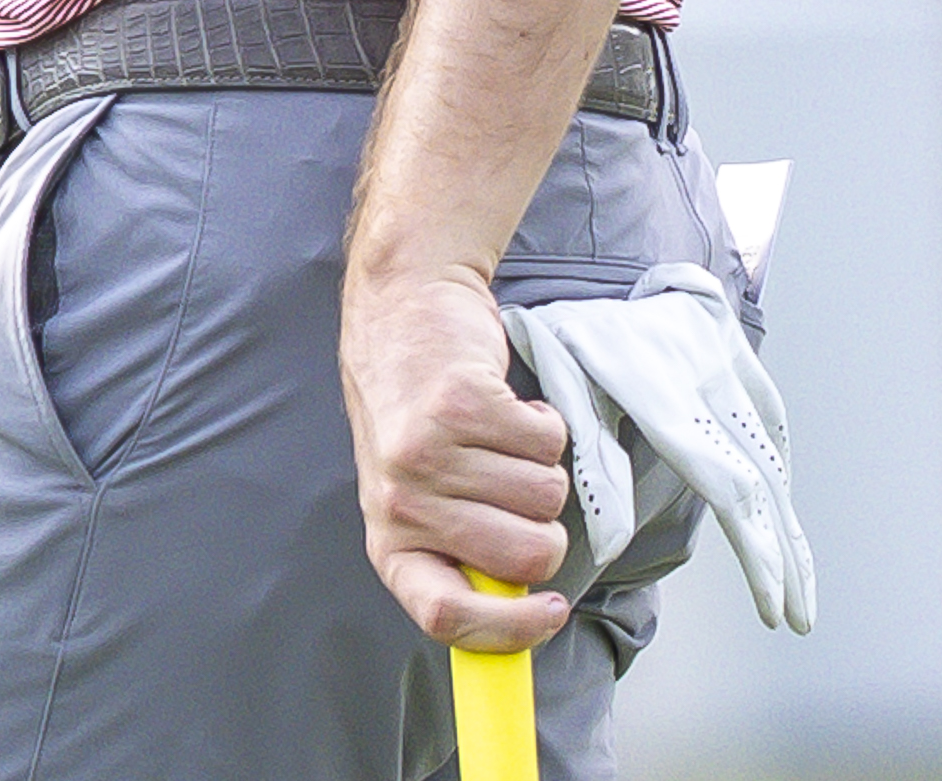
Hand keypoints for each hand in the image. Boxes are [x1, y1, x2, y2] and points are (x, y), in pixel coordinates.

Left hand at [343, 264, 572, 649]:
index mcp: (391, 542)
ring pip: (546, 497)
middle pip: (526, 558)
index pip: (445, 616)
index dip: (510, 631)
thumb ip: (458, 552)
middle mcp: (403, 502)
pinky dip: (543, 423)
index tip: (551, 613)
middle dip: (544, 528)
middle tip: (516, 489)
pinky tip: (504, 404)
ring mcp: (429, 453)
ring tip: (499, 438)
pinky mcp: (462, 403)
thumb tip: (520, 613)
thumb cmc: (415, 414)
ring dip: (540, 466)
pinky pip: (548, 441)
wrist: (402, 309)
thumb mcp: (417, 498)